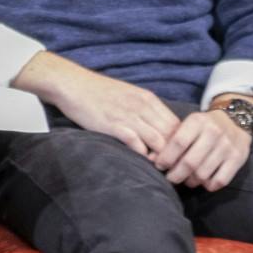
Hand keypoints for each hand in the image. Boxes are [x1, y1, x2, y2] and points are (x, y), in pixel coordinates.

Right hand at [13, 52, 178, 157]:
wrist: (71, 83)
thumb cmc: (97, 91)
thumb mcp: (128, 95)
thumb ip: (145, 110)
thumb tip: (158, 129)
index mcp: (149, 99)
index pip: (178, 125)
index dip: (182, 143)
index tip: (178, 155)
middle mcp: (143, 107)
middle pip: (172, 135)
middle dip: (176, 154)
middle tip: (174, 168)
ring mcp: (129, 116)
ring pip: (159, 141)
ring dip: (161, 158)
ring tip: (160, 169)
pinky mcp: (113, 125)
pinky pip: (137, 143)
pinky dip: (142, 154)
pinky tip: (140, 160)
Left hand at [151, 105, 252, 190]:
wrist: (235, 121)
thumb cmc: (203, 126)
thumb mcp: (189, 124)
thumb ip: (173, 138)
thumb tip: (153, 157)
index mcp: (197, 122)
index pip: (178, 143)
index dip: (166, 158)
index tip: (159, 166)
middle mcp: (214, 133)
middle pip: (190, 162)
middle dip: (176, 174)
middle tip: (170, 178)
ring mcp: (228, 146)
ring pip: (203, 173)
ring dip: (191, 181)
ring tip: (186, 180)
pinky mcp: (239, 158)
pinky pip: (221, 180)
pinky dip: (209, 185)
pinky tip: (203, 182)